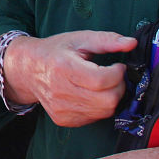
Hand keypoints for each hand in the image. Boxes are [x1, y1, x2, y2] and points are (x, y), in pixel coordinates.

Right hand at [3, 31, 134, 126]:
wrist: (27, 70)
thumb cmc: (55, 52)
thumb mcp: (79, 39)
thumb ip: (107, 40)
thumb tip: (131, 43)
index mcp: (64, 68)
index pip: (103, 80)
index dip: (118, 73)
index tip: (117, 66)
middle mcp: (60, 92)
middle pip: (108, 100)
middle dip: (118, 87)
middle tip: (111, 76)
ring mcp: (61, 109)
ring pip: (104, 111)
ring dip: (110, 98)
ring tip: (101, 85)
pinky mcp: (63, 119)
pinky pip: (94, 118)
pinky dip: (99, 107)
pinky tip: (90, 94)